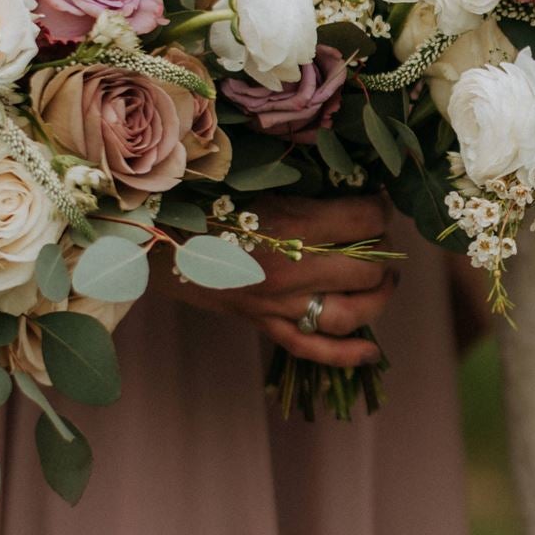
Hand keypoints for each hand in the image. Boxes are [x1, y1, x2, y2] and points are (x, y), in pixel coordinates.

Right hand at [154, 194, 396, 367]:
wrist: (149, 234)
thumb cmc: (202, 197)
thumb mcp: (258, 179)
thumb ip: (306, 187)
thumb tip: (355, 185)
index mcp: (291, 226)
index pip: (366, 220)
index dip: (381, 208)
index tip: (378, 201)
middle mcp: (291, 270)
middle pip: (368, 269)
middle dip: (384, 251)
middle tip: (380, 238)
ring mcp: (277, 304)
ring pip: (350, 314)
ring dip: (378, 298)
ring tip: (385, 281)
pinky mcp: (262, 324)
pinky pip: (312, 349)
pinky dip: (347, 355)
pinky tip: (373, 352)